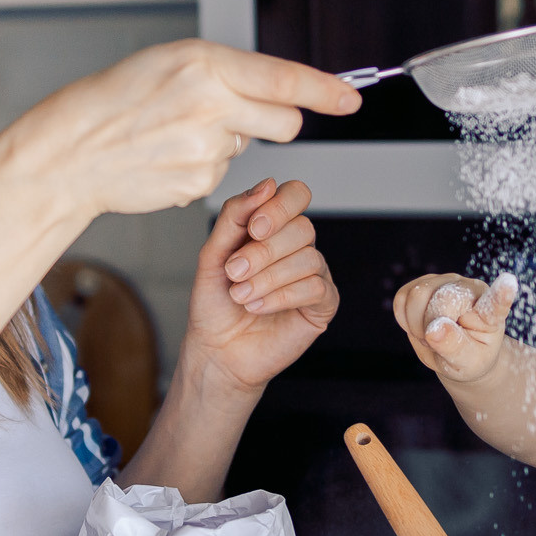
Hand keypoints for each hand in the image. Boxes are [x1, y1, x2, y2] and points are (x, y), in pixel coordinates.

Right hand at [0, 39, 358, 226]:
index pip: (284, 79)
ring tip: (175, 132)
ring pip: (248, 145)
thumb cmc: (115, 100)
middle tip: (234, 113)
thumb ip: (225, 74)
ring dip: (226, 139)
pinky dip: (201, 164)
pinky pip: (221, 171)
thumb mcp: (170, 63)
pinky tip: (167, 156)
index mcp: (204, 65)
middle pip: (284, 121)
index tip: (352, 99)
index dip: (325, 90)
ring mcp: (206, 150)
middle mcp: (210, 106)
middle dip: (274, 119)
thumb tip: (276, 93)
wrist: (71, 152)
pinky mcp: (198, 184)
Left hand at [181, 179, 338, 394]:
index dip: (279, 207)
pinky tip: (258, 307)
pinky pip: (317, 287)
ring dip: (268, 277)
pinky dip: (283, 295)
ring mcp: (314, 276)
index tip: (253, 228)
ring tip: (241, 295)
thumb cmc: (215, 303)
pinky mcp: (322, 306)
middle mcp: (298, 248)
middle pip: (303, 227)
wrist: (216, 350)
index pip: (295, 195)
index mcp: (274, 228)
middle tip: (235, 272)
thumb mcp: (213, 254)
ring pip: (309, 258)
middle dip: (264, 251)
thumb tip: (267, 185)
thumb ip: (235, 216)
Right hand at [392, 272, 519, 386]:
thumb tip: (435, 328)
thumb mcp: (468, 363)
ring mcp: (446, 281)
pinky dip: (403, 318)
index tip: (510, 283)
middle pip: (439, 299)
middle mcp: (470, 289)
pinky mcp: (424, 282)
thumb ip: (455, 347)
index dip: (501, 294)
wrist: (458, 353)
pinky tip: (419, 325)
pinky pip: (402, 297)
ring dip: (415, 324)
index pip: (495, 303)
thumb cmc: (469, 359)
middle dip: (429, 328)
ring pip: (417, 295)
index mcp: (489, 312)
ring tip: (431, 336)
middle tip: (438, 345)